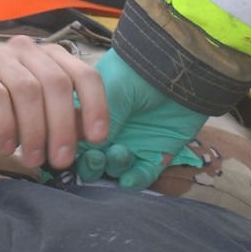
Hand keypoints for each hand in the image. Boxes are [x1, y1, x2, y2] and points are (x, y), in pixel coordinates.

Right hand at [0, 37, 109, 170]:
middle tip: (61, 160)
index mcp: (50, 57)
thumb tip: (93, 132)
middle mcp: (27, 50)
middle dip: (62, 126)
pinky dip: (6, 124)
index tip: (98, 138)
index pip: (84, 74)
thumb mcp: (39, 123)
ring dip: (34, 130)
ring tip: (33, 159)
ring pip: (27, 89)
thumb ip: (66, 121)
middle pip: (57, 83)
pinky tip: (7, 146)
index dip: (96, 105)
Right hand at [75, 48, 205, 189]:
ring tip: (120, 153)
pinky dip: (135, 181)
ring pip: (115, 169)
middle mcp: (111, 133)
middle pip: (93, 159)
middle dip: (91, 164)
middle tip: (96, 158)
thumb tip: (86, 150)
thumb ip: (97, 121)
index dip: (72, 147)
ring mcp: (134, 145)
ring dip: (113, 167)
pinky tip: (130, 178)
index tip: (70, 151)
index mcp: (94, 115)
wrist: (180, 70)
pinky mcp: (157, 154)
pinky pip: (143, 175)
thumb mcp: (112, 91)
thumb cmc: (139, 73)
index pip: (77, 138)